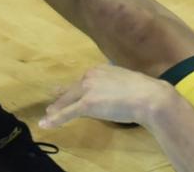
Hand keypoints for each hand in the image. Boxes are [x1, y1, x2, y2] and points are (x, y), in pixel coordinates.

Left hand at [39, 66, 172, 129]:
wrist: (147, 97)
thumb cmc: (144, 91)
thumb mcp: (127, 81)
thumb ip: (117, 84)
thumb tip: (119, 91)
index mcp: (100, 69)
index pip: (85, 80)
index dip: (78, 88)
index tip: (72, 90)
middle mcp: (90, 76)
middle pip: (73, 88)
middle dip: (63, 95)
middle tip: (53, 96)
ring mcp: (87, 90)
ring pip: (68, 101)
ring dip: (57, 108)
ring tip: (48, 112)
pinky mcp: (87, 104)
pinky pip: (67, 113)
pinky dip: (56, 119)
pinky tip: (46, 123)